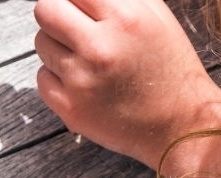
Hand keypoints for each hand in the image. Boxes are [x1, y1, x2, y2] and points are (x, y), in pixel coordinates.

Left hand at [33, 0, 220, 172]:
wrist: (179, 124)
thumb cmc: (169, 69)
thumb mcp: (156, 17)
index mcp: (124, 18)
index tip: (78, 7)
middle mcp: (99, 48)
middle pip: (45, 11)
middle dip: (56, 14)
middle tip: (71, 26)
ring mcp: (80, 81)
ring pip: (41, 44)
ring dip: (57, 46)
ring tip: (85, 58)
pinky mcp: (70, 109)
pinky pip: (42, 79)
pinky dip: (56, 77)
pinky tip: (81, 81)